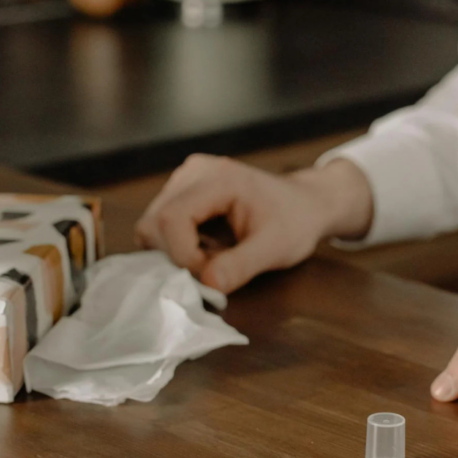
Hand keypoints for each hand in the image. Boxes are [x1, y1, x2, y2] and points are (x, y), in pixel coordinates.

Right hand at [136, 155, 372, 292]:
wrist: (305, 204)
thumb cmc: (295, 222)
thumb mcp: (275, 249)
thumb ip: (241, 266)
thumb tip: (208, 285)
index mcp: (218, 178)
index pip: (171, 219)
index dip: (183, 256)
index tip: (210, 277)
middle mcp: (194, 172)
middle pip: (154, 224)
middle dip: (177, 257)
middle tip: (212, 270)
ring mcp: (184, 180)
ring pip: (153, 228)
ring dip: (176, 254)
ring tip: (214, 259)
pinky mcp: (181, 193)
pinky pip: (161, 228)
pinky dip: (178, 248)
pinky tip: (207, 251)